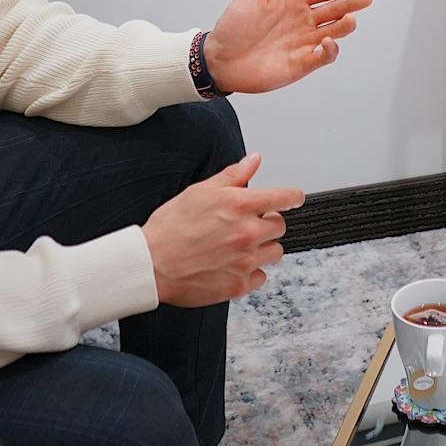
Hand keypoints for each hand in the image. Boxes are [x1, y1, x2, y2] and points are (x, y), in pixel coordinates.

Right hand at [141, 152, 304, 305]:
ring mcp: (245, 261)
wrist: (151, 264)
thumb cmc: (170, 227)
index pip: (284, 198)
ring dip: (263, 247)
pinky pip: (261, 277)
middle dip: (268, 222)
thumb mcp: (200, 191)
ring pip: (275, 252)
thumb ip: (233, 175)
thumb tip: (254, 160)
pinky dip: (252, 271)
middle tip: (247, 224)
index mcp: (240, 206)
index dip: (292, 196)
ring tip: (240, 246)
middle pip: (280, 226)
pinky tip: (233, 265)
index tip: (295, 198)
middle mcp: (248, 233)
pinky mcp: (239, 285)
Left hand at [204, 0, 373, 93]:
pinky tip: (328, 42)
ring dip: (344, 25)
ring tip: (350, 19)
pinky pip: (323, 56)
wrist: (221, 59)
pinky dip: (330, 51)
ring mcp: (304, 42)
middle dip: (351, 4)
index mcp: (294, 2)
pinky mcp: (302, 63)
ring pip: (334, 32)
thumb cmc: (233, 26)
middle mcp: (303, 21)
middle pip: (335, 10)